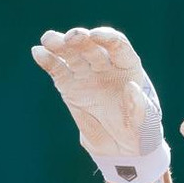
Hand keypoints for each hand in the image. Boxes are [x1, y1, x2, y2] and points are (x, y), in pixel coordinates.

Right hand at [30, 26, 169, 182]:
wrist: (122, 146)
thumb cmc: (140, 130)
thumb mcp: (146, 122)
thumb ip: (139, 106)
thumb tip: (131, 87)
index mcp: (127, 67)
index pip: (117, 46)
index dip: (106, 38)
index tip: (94, 37)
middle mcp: (105, 66)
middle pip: (91, 46)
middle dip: (80, 39)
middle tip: (70, 38)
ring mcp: (86, 75)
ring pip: (72, 55)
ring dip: (59, 45)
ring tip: (48, 40)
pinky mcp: (70, 87)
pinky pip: (58, 70)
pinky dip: (48, 61)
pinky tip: (38, 53)